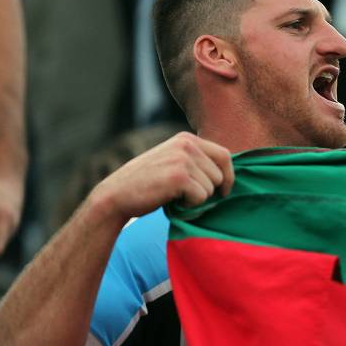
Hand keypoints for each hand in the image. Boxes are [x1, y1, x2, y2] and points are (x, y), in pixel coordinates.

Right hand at [88, 131, 234, 224]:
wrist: (117, 195)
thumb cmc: (148, 184)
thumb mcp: (173, 162)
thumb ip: (196, 162)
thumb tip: (228, 175)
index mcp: (186, 139)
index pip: (225, 155)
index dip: (228, 176)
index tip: (223, 191)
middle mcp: (186, 144)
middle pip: (220, 175)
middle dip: (209, 191)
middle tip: (187, 196)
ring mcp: (183, 159)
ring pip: (211, 188)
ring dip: (197, 199)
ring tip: (176, 196)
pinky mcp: (179, 176)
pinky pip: (201, 197)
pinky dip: (190, 206)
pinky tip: (173, 201)